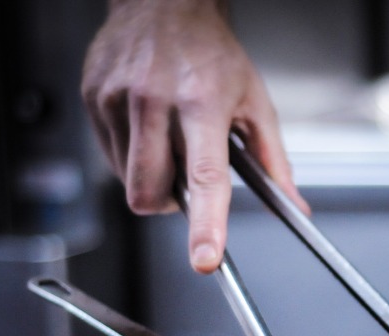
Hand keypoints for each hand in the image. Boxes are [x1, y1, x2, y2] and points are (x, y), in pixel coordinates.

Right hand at [81, 0, 308, 272]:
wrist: (163, 4)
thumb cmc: (213, 55)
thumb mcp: (255, 103)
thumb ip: (274, 161)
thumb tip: (296, 206)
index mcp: (202, 103)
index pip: (204, 177)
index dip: (206, 224)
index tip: (205, 259)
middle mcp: (155, 100)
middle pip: (150, 192)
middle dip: (169, 204)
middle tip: (186, 179)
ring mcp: (117, 99)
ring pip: (129, 181)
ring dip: (151, 178)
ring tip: (169, 139)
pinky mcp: (92, 98)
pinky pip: (109, 158)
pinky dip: (132, 157)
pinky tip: (147, 127)